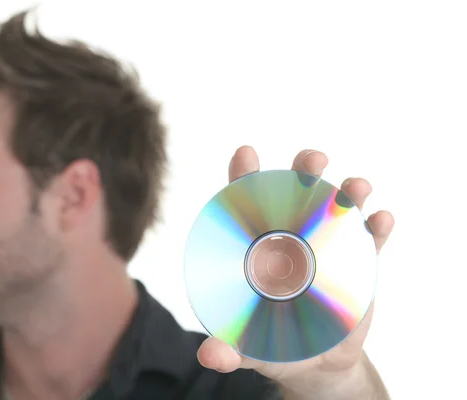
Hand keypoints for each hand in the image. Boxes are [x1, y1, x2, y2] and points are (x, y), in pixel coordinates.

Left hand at [196, 146, 394, 384]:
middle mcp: (294, 236)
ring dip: (349, 193)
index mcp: (259, 247)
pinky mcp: (359, 265)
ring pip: (339, 209)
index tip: (246, 154)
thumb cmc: (271, 342)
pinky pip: (371, 241)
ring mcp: (329, 247)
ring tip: (356, 187)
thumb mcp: (248, 346)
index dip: (245, 176)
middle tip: (312, 161)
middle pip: (298, 193)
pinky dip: (378, 228)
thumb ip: (229, 349)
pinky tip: (382, 220)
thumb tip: (209, 355)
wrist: (314, 362)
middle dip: (304, 170)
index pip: (248, 205)